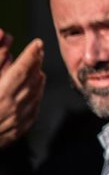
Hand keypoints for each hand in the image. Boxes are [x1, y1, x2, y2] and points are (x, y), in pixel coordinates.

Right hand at [0, 30, 45, 147]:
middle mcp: (11, 108)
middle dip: (36, 63)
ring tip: (37, 69)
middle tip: (38, 51)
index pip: (21, 69)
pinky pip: (33, 111)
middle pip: (31, 80)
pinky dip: (36, 97)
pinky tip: (34, 91)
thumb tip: (4, 47)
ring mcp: (17, 121)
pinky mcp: (17, 131)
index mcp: (0, 94)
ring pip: (35, 95)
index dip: (30, 54)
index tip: (37, 43)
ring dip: (37, 79)